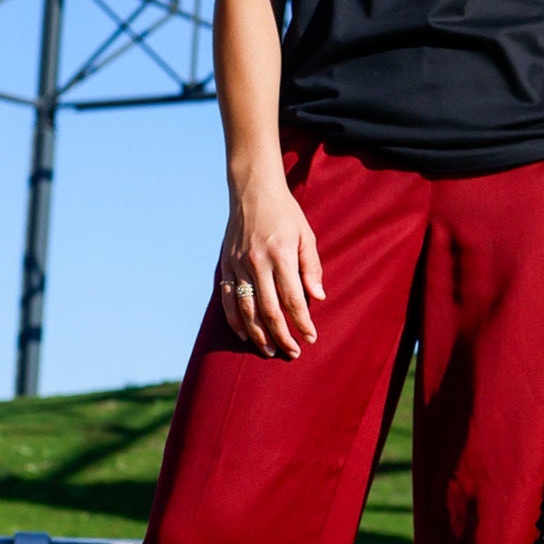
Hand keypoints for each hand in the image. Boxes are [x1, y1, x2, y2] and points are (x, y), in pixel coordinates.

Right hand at [219, 173, 324, 358]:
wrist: (252, 190)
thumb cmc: (285, 213)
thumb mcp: (306, 235)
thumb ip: (311, 267)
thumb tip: (318, 298)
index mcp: (280, 254)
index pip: (293, 298)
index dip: (302, 322)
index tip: (310, 337)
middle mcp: (257, 262)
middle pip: (269, 310)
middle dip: (281, 336)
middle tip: (292, 352)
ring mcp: (238, 265)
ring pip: (246, 309)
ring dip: (258, 334)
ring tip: (269, 351)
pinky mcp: (225, 265)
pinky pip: (227, 299)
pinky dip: (235, 320)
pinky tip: (245, 334)